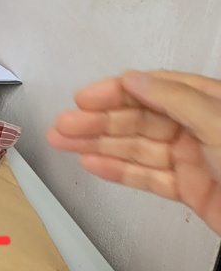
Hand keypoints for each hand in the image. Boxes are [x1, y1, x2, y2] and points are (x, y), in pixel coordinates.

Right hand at [47, 70, 220, 233]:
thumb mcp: (220, 124)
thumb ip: (176, 100)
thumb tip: (137, 79)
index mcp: (211, 103)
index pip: (155, 88)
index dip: (116, 91)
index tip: (85, 97)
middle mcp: (202, 129)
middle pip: (140, 118)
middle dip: (99, 120)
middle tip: (64, 124)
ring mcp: (197, 160)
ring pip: (138, 148)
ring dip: (99, 144)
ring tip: (64, 142)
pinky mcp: (193, 191)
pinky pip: (148, 178)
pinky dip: (118, 172)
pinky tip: (94, 164)